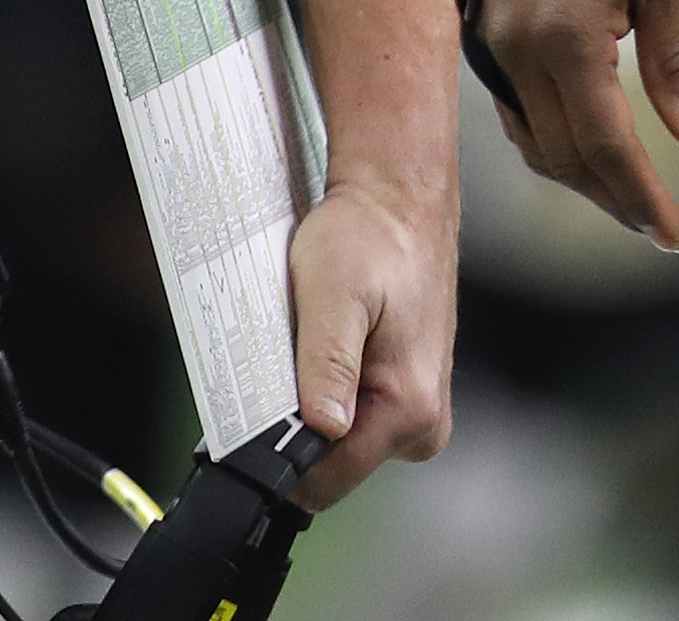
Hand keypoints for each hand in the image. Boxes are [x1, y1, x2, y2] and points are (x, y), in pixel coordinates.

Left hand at [281, 165, 454, 506]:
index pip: (325, 480)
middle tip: (285, 356)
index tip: (255, 410)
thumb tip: (322, 426)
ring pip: (334, 438)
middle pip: (330, 463)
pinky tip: (320, 343)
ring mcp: (415, 411)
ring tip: (304, 340)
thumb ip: (328, 364)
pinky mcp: (403, 394)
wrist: (399, 199)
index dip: (280, 452)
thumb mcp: (334, 292)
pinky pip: (349, 414)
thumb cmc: (369, 236)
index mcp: (410, 408)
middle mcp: (422, 422)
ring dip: (306, 400)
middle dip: (294, 421)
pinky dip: (322, 386)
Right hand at [469, 0, 678, 249]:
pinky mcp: (484, 33)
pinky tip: (585, 146)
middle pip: (566, 159)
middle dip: (616, 200)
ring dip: (582, 178)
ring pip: (535, 144)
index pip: (605, 149)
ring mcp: (493, 46)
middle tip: (663, 227)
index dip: (643, 200)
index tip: (677, 236)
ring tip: (632, 196)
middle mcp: (517, 54)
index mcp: (566, 41)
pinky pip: (516, 113)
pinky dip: (552, 142)